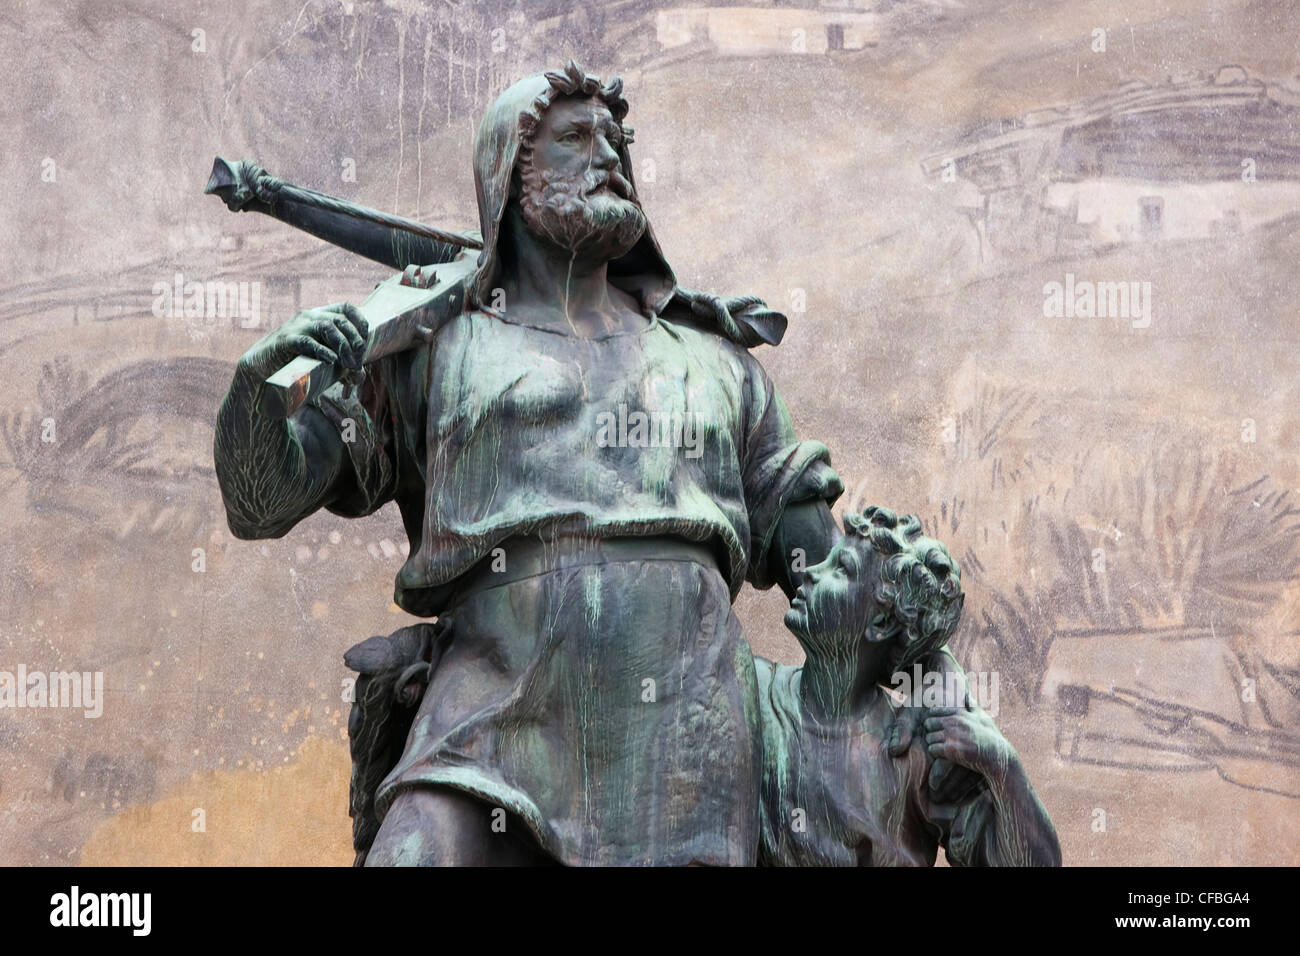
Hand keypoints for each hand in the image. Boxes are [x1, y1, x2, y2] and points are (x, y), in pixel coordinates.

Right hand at [237, 302, 368, 380]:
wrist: (262, 368)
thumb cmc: (295, 364)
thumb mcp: (323, 361)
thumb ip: (342, 366)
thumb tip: (361, 376)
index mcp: (319, 316)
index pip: (347, 308)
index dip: (360, 323)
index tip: (364, 344)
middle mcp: (309, 316)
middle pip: (341, 320)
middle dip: (355, 342)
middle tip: (357, 363)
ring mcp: (297, 326)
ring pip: (328, 327)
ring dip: (343, 346)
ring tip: (349, 365)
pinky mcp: (286, 340)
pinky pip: (307, 341)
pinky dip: (323, 351)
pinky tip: (331, 361)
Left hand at [923, 705, 1015, 780]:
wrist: (997, 756)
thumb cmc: (991, 737)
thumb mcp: (983, 717)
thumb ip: (972, 706)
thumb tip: (966, 695)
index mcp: (959, 713)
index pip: (933, 710)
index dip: (933, 719)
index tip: (936, 727)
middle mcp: (954, 722)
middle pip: (928, 724)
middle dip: (930, 731)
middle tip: (936, 738)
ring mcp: (952, 735)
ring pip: (929, 738)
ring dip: (932, 743)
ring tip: (939, 747)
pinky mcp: (951, 750)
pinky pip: (932, 749)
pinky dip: (934, 752)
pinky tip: (941, 754)